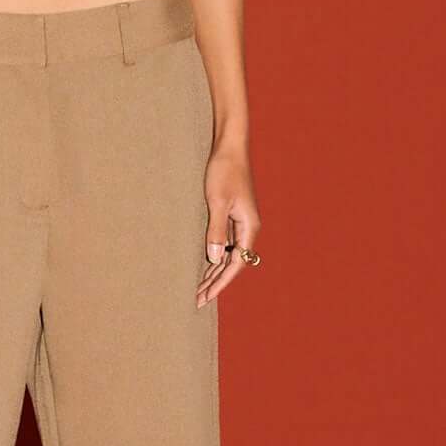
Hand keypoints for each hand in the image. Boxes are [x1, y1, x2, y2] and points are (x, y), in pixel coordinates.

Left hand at [195, 139, 259, 308]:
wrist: (229, 146)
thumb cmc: (224, 171)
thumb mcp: (217, 202)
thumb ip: (216, 231)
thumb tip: (216, 259)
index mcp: (249, 227)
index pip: (236, 264)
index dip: (220, 283)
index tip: (205, 296)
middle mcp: (248, 228)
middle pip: (233, 264)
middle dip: (215, 282)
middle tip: (197, 299)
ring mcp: (240, 222)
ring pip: (229, 255)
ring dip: (214, 271)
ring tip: (199, 288)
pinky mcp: (232, 215)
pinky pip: (225, 243)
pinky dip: (215, 256)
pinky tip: (206, 264)